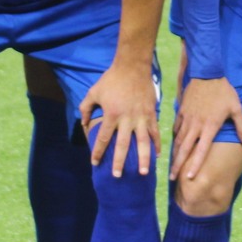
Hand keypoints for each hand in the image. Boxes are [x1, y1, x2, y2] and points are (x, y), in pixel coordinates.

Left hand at [82, 59, 159, 177]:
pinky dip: (156, 144)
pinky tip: (157, 156)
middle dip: (120, 162)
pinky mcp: (152, 113)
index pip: (103, 139)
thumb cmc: (111, 79)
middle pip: (123, 145)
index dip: (98, 152)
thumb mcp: (93, 92)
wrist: (133, 66)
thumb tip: (83, 123)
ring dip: (144, 159)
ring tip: (144, 173)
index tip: (95, 163)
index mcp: (111, 115)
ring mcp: (141, 117)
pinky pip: (155, 132)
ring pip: (143, 142)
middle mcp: (127, 119)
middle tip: (118, 176)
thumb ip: (85, 108)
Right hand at [170, 77, 241, 182]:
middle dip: (178, 165)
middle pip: (184, 149)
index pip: (201, 150)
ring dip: (174, 155)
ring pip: (178, 140)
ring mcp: (187, 119)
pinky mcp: (181, 112)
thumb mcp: (237, 108)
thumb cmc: (224, 92)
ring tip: (171, 167)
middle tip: (172, 179)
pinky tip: (174, 145)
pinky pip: (176, 128)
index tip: (189, 178)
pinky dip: (174, 138)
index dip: (195, 165)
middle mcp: (196, 125)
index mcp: (210, 126)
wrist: (207, 73)